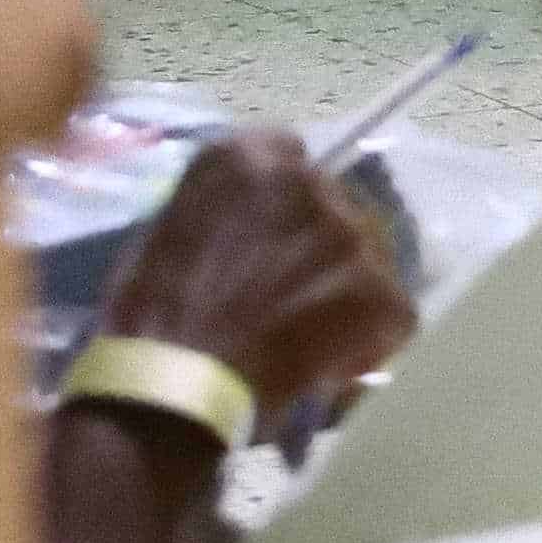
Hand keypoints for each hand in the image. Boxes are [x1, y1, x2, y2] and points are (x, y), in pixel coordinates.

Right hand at [95, 131, 416, 415]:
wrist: (173, 385)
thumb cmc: (151, 318)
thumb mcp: (166, 235)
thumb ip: (221, 209)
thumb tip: (249, 222)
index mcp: (246, 161)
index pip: (287, 156)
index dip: (284, 205)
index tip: (273, 237)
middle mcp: (310, 183)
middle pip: (335, 207)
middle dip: (319, 249)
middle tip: (288, 296)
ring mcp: (352, 235)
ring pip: (366, 257)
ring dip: (344, 292)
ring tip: (305, 338)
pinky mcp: (380, 287)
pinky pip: (390, 312)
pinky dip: (368, 342)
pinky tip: (328, 368)